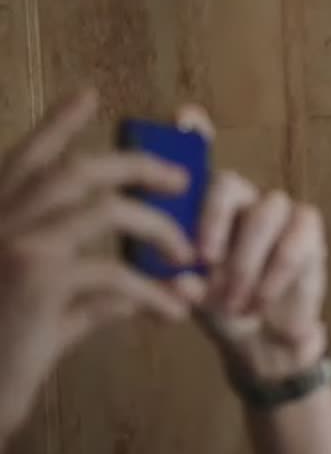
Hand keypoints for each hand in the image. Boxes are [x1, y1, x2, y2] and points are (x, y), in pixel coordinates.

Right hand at [0, 89, 196, 440]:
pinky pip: (116, 274)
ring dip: (157, 229)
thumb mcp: (45, 314)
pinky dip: (154, 293)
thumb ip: (89, 294)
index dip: (57, 124)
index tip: (88, 95)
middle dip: (136, 166)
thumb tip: (142, 292)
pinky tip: (175, 312)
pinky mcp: (38, 281)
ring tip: (188, 255)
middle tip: (181, 177)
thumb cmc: (3, 358)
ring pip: (104, 209)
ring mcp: (15, 245)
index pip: (25, 158)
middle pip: (75, 170)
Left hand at [175, 107, 328, 382]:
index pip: (198, 160)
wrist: (264, 347)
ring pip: (265, 212)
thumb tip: (180, 279)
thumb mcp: (192, 300)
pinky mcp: (308, 232)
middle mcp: (241, 202)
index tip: (184, 117)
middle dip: (213, 222)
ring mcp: (278, 214)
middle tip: (203, 262)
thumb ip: (182, 286)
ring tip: (235, 301)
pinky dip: (277, 271)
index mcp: (203, 210)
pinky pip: (296, 238)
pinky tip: (264, 297)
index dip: (196, 133)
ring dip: (247, 260)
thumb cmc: (222, 314)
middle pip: (229, 184)